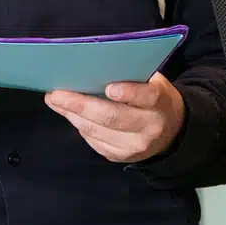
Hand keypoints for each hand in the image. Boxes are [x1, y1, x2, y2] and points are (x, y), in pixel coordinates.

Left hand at [45, 73, 186, 163]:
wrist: (170, 131)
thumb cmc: (154, 98)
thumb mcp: (153, 82)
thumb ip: (131, 76)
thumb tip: (91, 67)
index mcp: (160, 103)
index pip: (147, 97)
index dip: (128, 92)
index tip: (109, 88)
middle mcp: (149, 128)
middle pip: (112, 117)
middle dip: (80, 105)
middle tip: (56, 94)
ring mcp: (135, 146)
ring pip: (97, 131)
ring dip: (72, 115)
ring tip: (55, 101)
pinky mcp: (121, 157)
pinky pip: (94, 142)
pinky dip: (79, 126)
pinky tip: (70, 114)